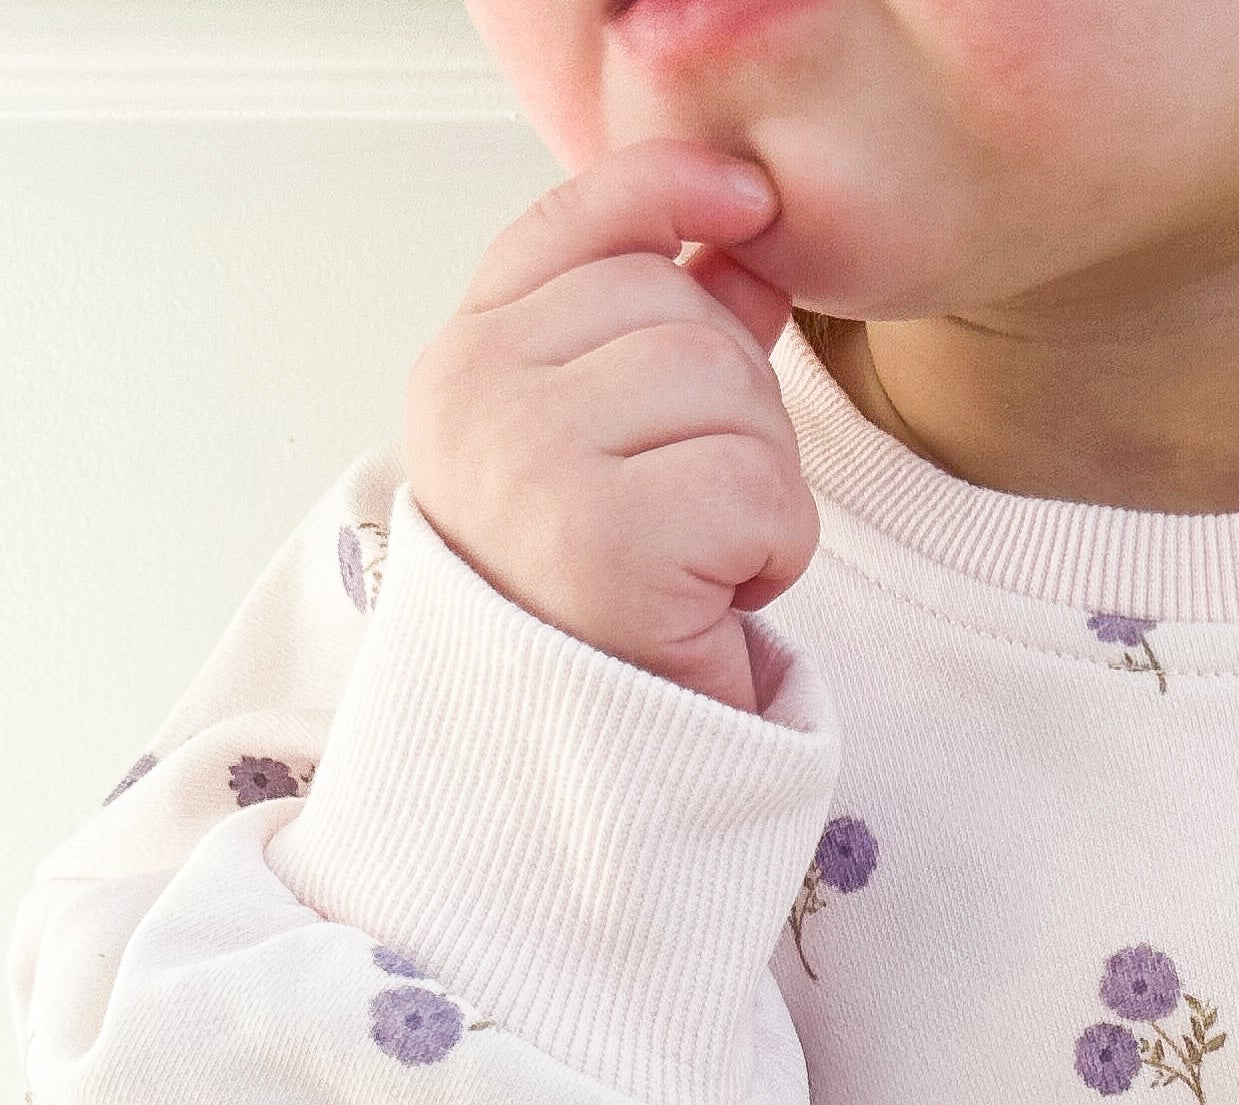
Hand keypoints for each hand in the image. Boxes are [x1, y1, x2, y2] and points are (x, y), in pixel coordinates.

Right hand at [405, 139, 820, 714]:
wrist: (588, 779)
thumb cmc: (609, 619)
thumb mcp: (622, 457)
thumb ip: (671, 336)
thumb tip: (742, 231)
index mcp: (464, 365)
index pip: (574, 225)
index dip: (668, 191)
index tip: (747, 199)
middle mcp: (474, 397)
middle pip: (679, 308)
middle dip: (734, 412)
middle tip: (697, 519)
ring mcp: (527, 461)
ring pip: (728, 389)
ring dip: (760, 489)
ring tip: (701, 564)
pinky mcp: (601, 540)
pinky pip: (756, 485)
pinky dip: (774, 552)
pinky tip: (717, 600)